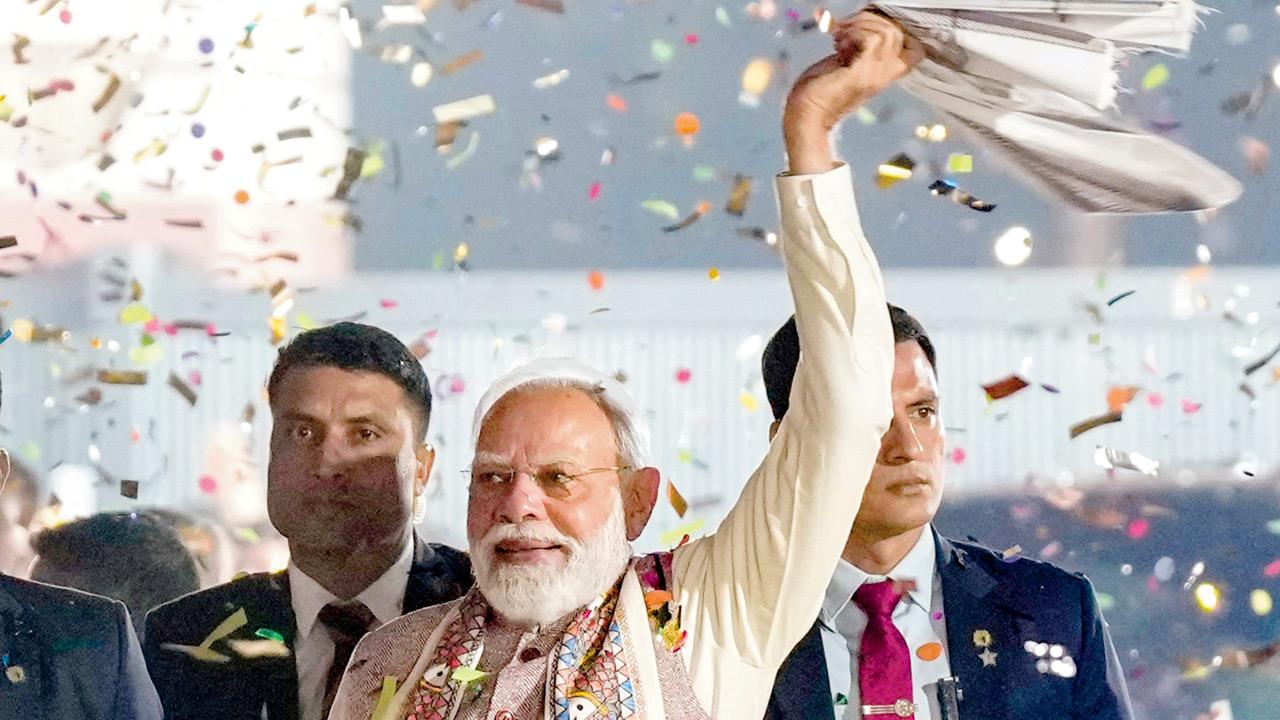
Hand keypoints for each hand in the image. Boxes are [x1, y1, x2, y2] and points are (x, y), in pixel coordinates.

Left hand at [784, 12, 923, 173]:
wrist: (806, 115)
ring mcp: (875, 75)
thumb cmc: (819, 90)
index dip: (893, 29)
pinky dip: (854, 34)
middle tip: (844, 30)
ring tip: (840, 37)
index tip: (864, 29)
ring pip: (888, 32)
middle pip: (898, 32)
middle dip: (869, 20)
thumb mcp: (846, 63)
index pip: (915, 49)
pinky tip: (838, 46)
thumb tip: (861, 21)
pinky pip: (872, 39)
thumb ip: (860, 47)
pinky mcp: (860, 74)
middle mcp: (884, 75)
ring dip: (861, 25)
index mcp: (884, 73)